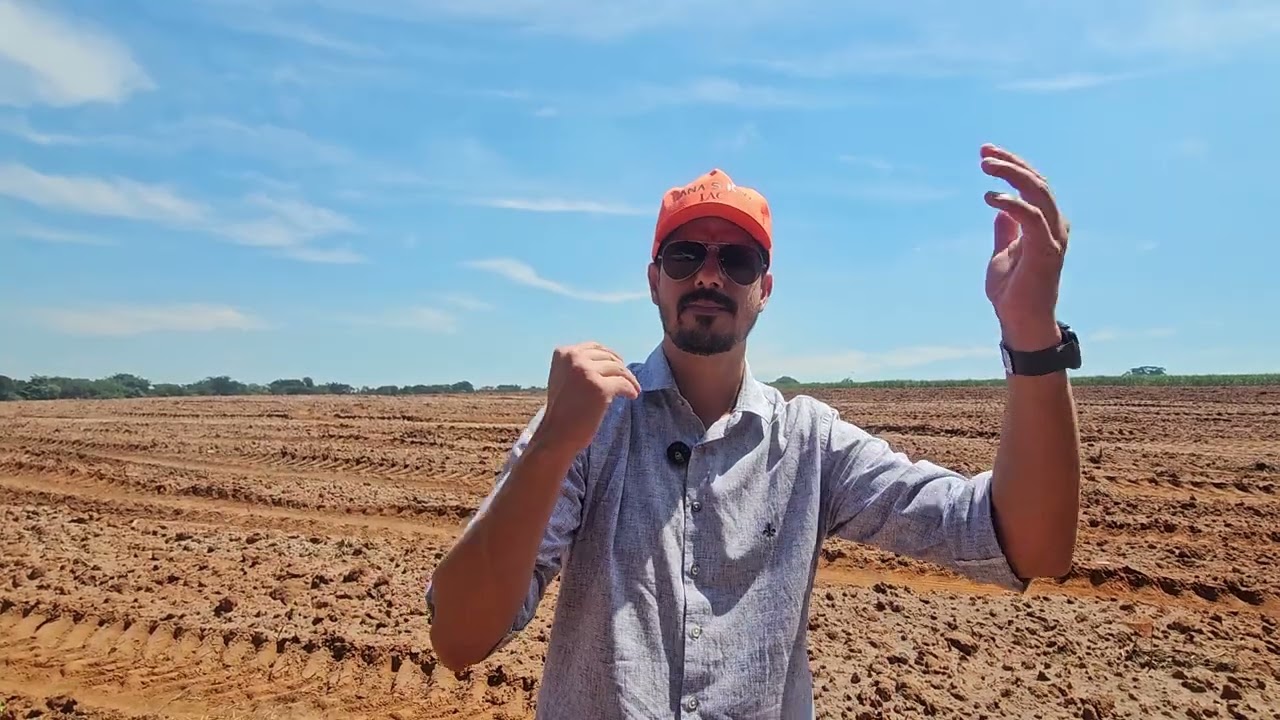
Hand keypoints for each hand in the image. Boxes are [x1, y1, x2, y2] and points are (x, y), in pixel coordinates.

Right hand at [532, 342, 640, 453]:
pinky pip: (624, 383)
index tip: (619, 366)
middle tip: (628, 380)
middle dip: (620, 368)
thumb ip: (580, 366)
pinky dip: (630, 389)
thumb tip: (611, 361)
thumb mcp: (564, 378)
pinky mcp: (600, 387)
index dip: (610, 357)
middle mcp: (574, 358)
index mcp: (563, 353)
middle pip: (608, 357)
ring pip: (618, 369)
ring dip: (629, 379)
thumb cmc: (562, 411)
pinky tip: (632, 396)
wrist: (555, 436)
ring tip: (633, 389)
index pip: (594, 348)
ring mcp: (587, 372)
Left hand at [979, 144, 1070, 351]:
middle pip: (1037, 182)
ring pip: (1038, 192)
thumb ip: (1005, 230)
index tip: (986, 154)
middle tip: (984, 153)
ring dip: (1012, 175)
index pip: (1033, 184)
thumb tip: (1001, 209)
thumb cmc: (1012, 292)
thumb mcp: (1003, 253)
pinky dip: (1012, 203)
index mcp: (1045, 224)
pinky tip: (990, 198)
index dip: (1013, 166)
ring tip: (986, 166)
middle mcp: (1054, 226)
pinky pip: (1031, 217)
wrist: (1020, 322)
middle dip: (1011, 162)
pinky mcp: (1046, 250)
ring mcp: (1053, 237)